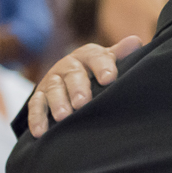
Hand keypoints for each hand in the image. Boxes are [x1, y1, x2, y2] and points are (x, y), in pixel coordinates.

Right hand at [28, 36, 142, 136]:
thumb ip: (119, 54)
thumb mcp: (106, 61)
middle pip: (72, 74)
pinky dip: (36, 118)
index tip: (109, 79)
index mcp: (87, 55)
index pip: (95, 57)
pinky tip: (40, 132)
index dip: (102, 66)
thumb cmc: (96, 70)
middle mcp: (67, 66)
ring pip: (53, 90)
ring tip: (63, 116)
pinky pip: (36, 105)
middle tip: (82, 102)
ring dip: (57, 103)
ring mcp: (52, 81)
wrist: (69, 76)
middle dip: (77, 88)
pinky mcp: (39, 96)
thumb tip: (135, 41)